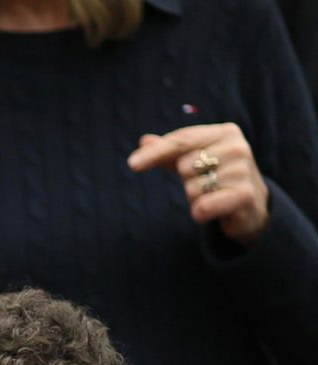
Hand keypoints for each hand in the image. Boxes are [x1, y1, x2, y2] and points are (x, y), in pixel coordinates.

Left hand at [128, 123, 269, 244]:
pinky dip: (200, 212)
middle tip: (206, 184)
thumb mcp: (192, 161)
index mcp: (224, 132)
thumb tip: (144, 141)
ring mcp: (242, 171)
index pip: (182, 140)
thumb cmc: (216, 177)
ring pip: (191, 189)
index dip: (156, 153)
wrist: (251, 205)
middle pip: (184, 166)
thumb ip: (169, 152)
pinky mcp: (243, 195)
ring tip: (214, 195)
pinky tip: (214, 210)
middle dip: (186, 180)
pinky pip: (202, 207)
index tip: (132, 164)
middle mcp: (236, 147)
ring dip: (195, 198)